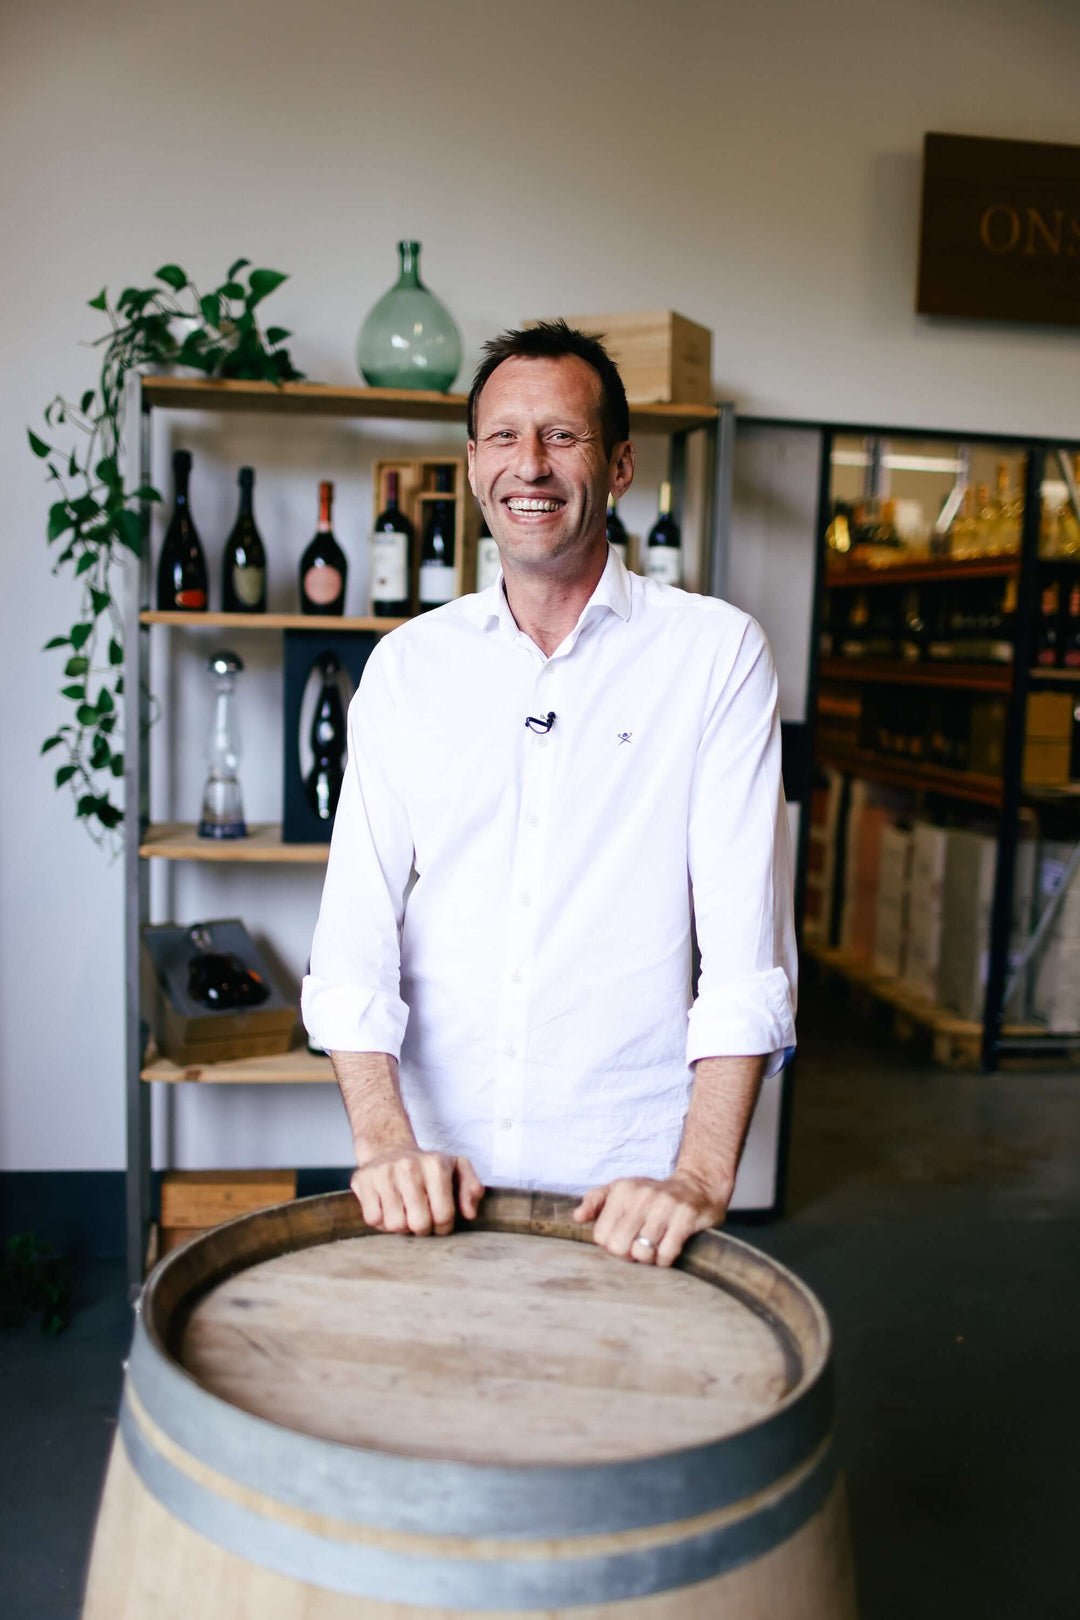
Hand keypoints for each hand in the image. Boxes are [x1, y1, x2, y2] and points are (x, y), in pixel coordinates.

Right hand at [350, 1146, 483, 1235]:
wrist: (389, 1148)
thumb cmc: (426, 1167)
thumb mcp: (456, 1168)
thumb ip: (471, 1188)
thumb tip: (469, 1213)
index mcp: (435, 1164)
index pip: (444, 1215)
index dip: (443, 1227)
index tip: (439, 1220)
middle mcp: (409, 1166)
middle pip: (419, 1224)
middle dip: (423, 1229)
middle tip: (421, 1218)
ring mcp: (384, 1173)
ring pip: (395, 1225)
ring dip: (401, 1226)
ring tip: (404, 1212)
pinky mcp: (363, 1181)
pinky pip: (373, 1220)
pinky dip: (381, 1221)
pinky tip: (387, 1208)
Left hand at [572, 1172, 728, 1266]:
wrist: (697, 1186)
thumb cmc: (652, 1195)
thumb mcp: (621, 1190)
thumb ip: (595, 1201)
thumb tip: (577, 1217)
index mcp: (622, 1190)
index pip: (601, 1236)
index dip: (611, 1245)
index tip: (623, 1239)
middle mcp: (642, 1195)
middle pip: (619, 1247)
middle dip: (628, 1255)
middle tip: (638, 1247)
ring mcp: (665, 1205)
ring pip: (642, 1253)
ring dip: (648, 1258)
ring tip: (653, 1247)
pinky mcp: (686, 1217)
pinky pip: (666, 1254)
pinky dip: (665, 1260)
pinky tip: (667, 1250)